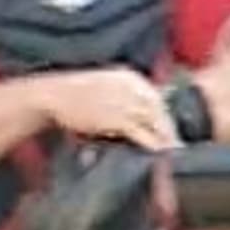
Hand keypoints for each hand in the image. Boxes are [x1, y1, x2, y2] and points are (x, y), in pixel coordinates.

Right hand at [28, 68, 178, 150]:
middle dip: (169, 128)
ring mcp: (126, 103)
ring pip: (155, 122)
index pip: (157, 96)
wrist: (52, 95)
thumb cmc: (74, 94)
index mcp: (129, 77)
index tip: (170, 128)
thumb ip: (123, 95)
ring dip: (165, 138)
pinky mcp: (118, 120)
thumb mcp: (104, 85)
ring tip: (171, 152)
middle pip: (160, 109)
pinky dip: (153, 143)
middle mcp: (132, 87)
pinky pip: (142, 133)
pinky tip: (158, 152)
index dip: (165, 115)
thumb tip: (140, 115)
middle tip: (177, 145)